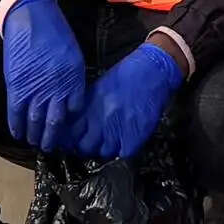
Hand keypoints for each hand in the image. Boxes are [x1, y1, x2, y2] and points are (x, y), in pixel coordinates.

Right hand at [0, 0, 86, 149]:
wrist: (31, 16)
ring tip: (35, 143)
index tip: (67, 132)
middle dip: (52, 139)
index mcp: (74, 79)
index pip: (74, 111)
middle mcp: (57, 88)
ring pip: (35, 123)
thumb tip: (68, 100)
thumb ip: (71, 80)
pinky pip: (16, 115)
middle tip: (51, 147)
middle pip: (55, 124)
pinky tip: (19, 134)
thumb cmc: (54, 33)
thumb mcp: (72, 55)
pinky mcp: (17, 87)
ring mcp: (36, 89)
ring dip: (35, 137)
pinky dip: (17, 127)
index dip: (70, 125)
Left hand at [78, 40, 183, 158]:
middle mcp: (101, 120)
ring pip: (104, 153)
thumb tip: (75, 123)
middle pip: (85, 147)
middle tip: (92, 143)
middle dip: (86, 147)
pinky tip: (125, 142)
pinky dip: (123, 150)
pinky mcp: (135, 136)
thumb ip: (86, 107)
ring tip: (110, 141)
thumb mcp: (100, 86)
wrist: (154, 70)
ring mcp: (118, 129)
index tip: (72, 141)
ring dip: (105, 149)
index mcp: (90, 106)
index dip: (70, 139)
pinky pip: (123, 154)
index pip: (71, 133)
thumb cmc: (127, 75)